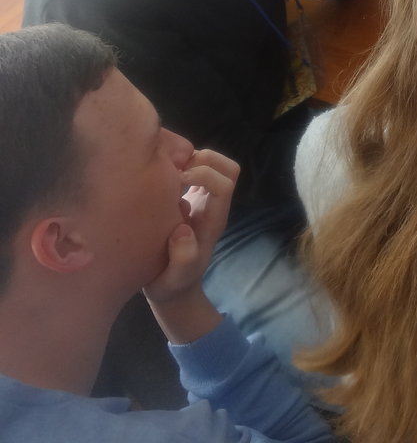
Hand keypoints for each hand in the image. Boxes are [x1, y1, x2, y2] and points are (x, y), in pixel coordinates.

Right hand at [144, 149, 239, 343]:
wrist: (173, 287)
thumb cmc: (173, 283)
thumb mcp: (175, 278)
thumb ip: (183, 259)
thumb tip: (184, 230)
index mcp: (213, 220)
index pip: (225, 185)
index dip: (204, 175)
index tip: (177, 180)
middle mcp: (213, 206)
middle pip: (228, 169)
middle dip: (203, 159)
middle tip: (173, 168)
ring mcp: (204, 201)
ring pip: (214, 166)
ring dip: (192, 159)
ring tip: (165, 169)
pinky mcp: (191, 199)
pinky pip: (195, 172)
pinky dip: (180, 165)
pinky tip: (159, 176)